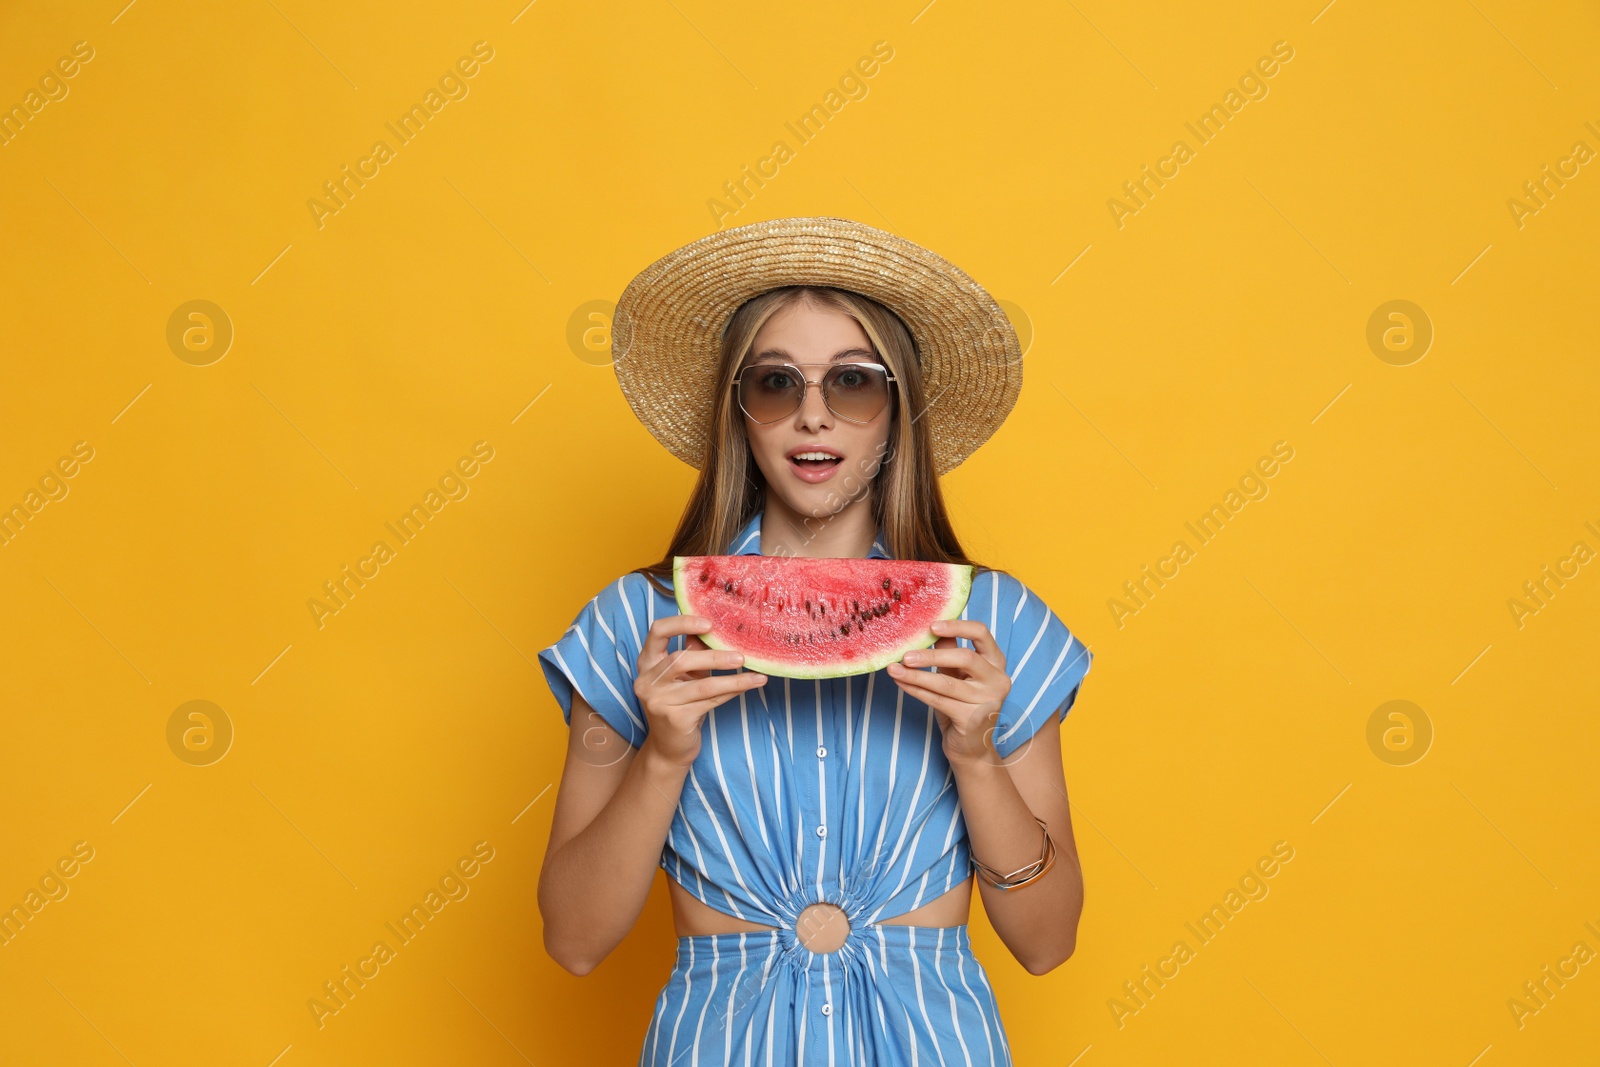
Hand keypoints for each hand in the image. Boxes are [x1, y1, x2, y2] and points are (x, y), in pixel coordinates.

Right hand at [634, 615, 766, 767]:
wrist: (669, 748)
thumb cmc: (680, 704)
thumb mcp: (686, 675)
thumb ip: (695, 651)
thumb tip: (720, 627)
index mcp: (647, 663)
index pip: (657, 631)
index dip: (683, 623)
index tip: (710, 624)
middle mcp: (647, 681)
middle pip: (681, 660)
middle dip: (714, 656)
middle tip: (741, 655)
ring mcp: (658, 701)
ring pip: (701, 684)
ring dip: (732, 679)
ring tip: (755, 675)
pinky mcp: (674, 719)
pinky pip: (709, 701)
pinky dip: (731, 692)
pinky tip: (747, 687)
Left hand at [886, 618, 1009, 765]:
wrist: (971, 747)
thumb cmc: (962, 704)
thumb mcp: (956, 674)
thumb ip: (948, 651)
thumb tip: (927, 628)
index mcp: (996, 661)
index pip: (981, 633)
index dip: (957, 626)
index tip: (931, 626)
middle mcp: (998, 679)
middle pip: (965, 657)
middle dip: (931, 655)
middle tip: (905, 655)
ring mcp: (987, 700)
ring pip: (946, 683)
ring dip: (916, 675)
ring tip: (894, 669)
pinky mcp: (972, 718)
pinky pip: (938, 700)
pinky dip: (916, 691)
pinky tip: (902, 684)